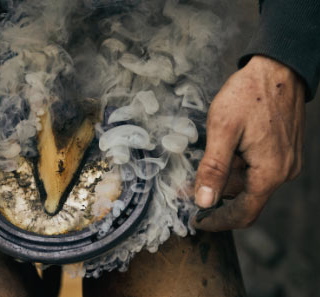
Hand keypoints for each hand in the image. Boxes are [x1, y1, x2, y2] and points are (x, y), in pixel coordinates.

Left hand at [192, 55, 304, 230]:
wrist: (278, 68)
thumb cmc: (249, 95)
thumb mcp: (222, 130)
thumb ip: (213, 169)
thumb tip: (204, 202)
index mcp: (269, 173)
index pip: (243, 214)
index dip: (218, 221)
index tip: (196, 221)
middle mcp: (283, 172)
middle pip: (244, 197)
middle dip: (214, 195)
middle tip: (186, 187)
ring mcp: (286, 161)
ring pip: (249, 182)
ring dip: (223, 178)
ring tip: (199, 165)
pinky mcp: (283, 151)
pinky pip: (256, 168)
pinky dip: (236, 166)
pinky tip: (221, 152)